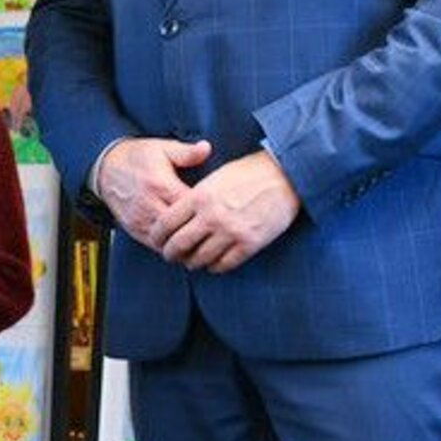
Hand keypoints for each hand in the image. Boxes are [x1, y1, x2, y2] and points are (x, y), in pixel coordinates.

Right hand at [94, 136, 210, 249]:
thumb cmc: (137, 157)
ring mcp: (140, 219)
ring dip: (184, 243)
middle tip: (216, 233)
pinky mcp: (134, 228)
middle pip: (180, 228)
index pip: (190, 206)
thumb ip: (186, 152)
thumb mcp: (162, 148)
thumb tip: (206, 148)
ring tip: (202, 242)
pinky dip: (170, 247)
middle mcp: (149, 204)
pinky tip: (183, 245)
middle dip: (198, 232)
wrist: (106, 168)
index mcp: (160, 184)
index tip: (220, 212)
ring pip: (167, 241)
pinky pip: (154, 245)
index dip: (207, 212)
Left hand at [154, 148, 300, 271]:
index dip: (156, 236)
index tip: (157, 240)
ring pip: (199, 259)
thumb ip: (195, 197)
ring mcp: (231, 232)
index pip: (165, 223)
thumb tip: (177, 216)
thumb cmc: (249, 173)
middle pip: (178, 245)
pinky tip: (213, 263)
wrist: (284, 176)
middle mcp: (212, 217)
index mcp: (199, 196)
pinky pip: (223, 264)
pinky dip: (214, 267)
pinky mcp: (249, 244)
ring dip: (192, 263)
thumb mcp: (215, 178)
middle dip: (170, 254)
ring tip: (191, 261)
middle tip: (170, 256)